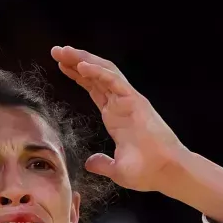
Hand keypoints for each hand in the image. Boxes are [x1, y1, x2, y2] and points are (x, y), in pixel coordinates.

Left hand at [51, 46, 184, 192]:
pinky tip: (82, 66)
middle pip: (97, 75)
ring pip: (104, 72)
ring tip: (64, 52)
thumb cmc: (147, 171)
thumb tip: (90, 163)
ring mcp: (129, 100)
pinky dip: (98, 72)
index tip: (62, 66)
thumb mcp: (117, 170)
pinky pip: (114, 81)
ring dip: (84, 60)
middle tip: (57, 51)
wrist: (166, 172)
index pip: (95, 88)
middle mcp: (122, 103)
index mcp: (116, 115)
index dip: (79, 76)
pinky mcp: (135, 102)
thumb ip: (102, 164)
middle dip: (76, 61)